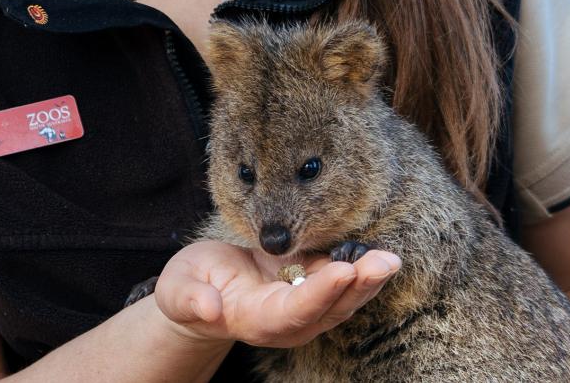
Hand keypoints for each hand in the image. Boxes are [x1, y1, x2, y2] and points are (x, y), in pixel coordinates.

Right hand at [149, 239, 401, 348]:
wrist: (200, 290)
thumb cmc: (188, 288)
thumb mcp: (179, 291)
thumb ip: (192, 300)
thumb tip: (209, 309)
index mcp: (256, 320)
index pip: (293, 312)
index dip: (319, 294)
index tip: (342, 272)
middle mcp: (286, 320)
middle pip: (329, 309)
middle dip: (358, 288)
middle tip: (384, 263)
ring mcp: (300, 305)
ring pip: (341, 297)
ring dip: (367, 278)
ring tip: (389, 257)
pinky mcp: (306, 285)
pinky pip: (337, 279)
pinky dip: (358, 265)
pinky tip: (375, 248)